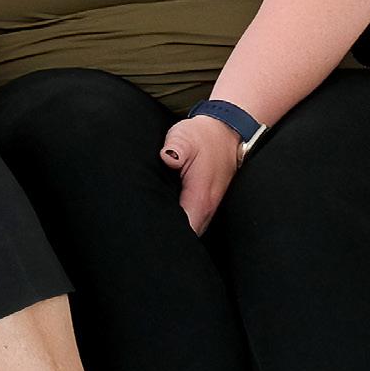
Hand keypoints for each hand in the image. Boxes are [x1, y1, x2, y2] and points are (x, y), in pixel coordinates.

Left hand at [160, 114, 243, 234]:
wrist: (226, 133)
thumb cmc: (203, 137)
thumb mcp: (186, 137)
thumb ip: (176, 148)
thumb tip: (168, 157)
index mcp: (202, 197)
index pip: (186, 230)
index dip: (167, 236)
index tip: (148, 233)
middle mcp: (208, 208)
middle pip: (189, 237)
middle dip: (167, 238)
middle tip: (143, 232)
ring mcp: (209, 208)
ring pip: (192, 231)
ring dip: (175, 231)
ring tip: (150, 227)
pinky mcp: (207, 204)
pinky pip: (194, 222)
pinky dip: (181, 223)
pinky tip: (164, 216)